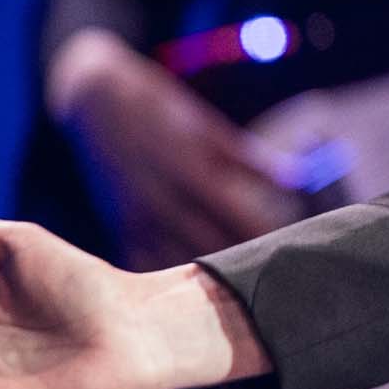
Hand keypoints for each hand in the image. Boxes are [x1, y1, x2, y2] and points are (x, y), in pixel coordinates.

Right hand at [48, 28, 301, 264]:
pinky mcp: (119, 226)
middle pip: (215, 246)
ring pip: (181, 262)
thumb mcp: (204, 126)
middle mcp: (162, 199)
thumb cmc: (158, 109)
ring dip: (212, 275)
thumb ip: (248, 158)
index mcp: (191, 170)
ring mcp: (136, 216)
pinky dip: (172, 278)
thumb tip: (298, 178)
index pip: (241, 217)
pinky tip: (195, 288)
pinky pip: (147, 265)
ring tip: (244, 286)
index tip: (296, 248)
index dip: (269, 236)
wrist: (90, 100)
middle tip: (278, 275)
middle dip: (247, 261)